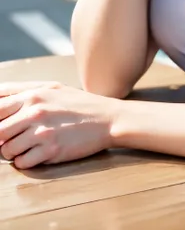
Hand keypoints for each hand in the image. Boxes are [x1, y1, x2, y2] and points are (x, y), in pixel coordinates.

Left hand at [0, 81, 119, 168]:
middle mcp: (35, 112)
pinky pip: (21, 163)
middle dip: (2, 138)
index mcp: (33, 95)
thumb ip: (23, 91)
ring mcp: (42, 132)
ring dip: (13, 151)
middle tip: (14, 137)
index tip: (2, 126)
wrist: (107, 119)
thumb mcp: (51, 88)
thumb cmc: (78, 103)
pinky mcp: (51, 151)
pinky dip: (25, 161)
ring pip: (7, 150)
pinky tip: (38, 152)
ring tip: (28, 145)